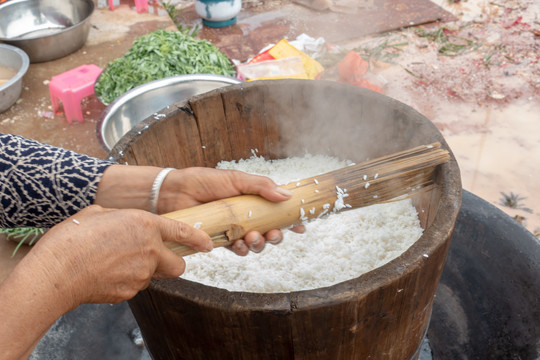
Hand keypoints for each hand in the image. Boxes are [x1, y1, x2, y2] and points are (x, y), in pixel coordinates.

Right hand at [31, 205, 212, 305]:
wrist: (56, 271)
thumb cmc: (72, 239)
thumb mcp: (98, 213)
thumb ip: (119, 217)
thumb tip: (120, 222)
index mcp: (145, 225)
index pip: (183, 232)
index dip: (199, 239)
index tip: (208, 244)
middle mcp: (150, 250)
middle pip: (178, 265)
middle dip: (173, 263)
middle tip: (158, 259)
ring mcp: (141, 274)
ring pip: (155, 276)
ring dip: (146, 271)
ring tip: (118, 263)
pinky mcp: (129, 292)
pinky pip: (136, 286)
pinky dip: (127, 281)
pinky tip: (107, 274)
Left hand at [158, 167, 304, 254]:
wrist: (175, 192)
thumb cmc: (204, 181)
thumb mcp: (236, 179)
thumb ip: (262, 186)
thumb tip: (287, 195)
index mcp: (252, 201)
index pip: (277, 212)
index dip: (291, 221)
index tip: (301, 226)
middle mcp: (246, 216)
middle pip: (270, 232)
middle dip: (276, 236)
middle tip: (274, 233)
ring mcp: (234, 229)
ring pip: (256, 244)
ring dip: (259, 244)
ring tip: (253, 237)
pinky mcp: (220, 241)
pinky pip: (237, 250)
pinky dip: (243, 250)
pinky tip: (240, 244)